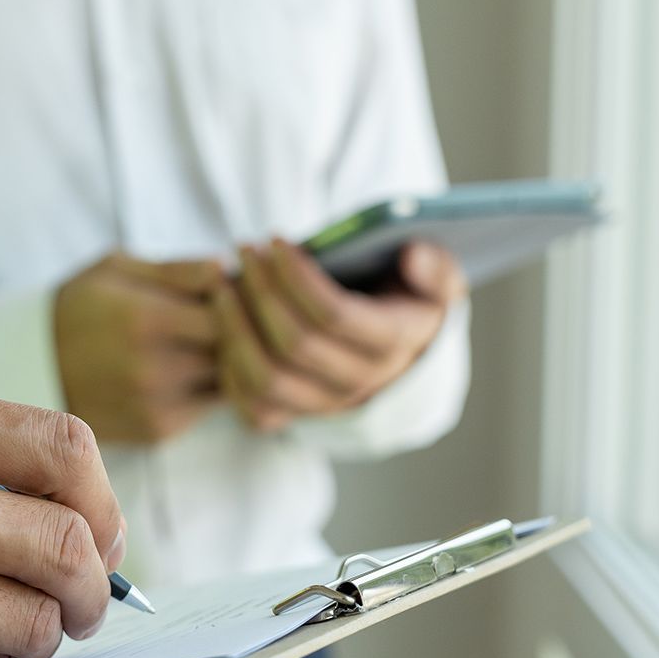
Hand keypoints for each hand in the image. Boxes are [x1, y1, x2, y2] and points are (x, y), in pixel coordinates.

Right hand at [54, 253, 226, 444]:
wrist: (31, 365)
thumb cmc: (80, 305)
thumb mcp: (117, 269)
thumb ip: (177, 270)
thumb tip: (227, 269)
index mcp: (145, 319)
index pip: (227, 314)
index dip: (236, 301)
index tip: (227, 292)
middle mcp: (153, 369)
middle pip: (232, 352)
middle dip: (236, 333)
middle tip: (229, 317)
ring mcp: (156, 406)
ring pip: (227, 383)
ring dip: (226, 362)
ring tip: (204, 340)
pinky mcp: (157, 431)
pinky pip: (206, 407)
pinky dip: (207, 387)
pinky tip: (186, 367)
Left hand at [216, 238, 465, 431]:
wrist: (396, 350)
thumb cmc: (407, 298)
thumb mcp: (435, 278)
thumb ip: (436, 266)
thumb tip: (414, 255)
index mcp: (393, 343)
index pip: (334, 315)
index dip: (297, 276)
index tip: (274, 240)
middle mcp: (359, 382)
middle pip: (294, 344)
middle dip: (261, 291)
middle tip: (243, 250)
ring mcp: (324, 405)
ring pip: (267, 378)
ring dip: (236, 328)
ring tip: (222, 283)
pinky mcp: (294, 416)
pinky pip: (251, 405)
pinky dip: (229, 366)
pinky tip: (224, 322)